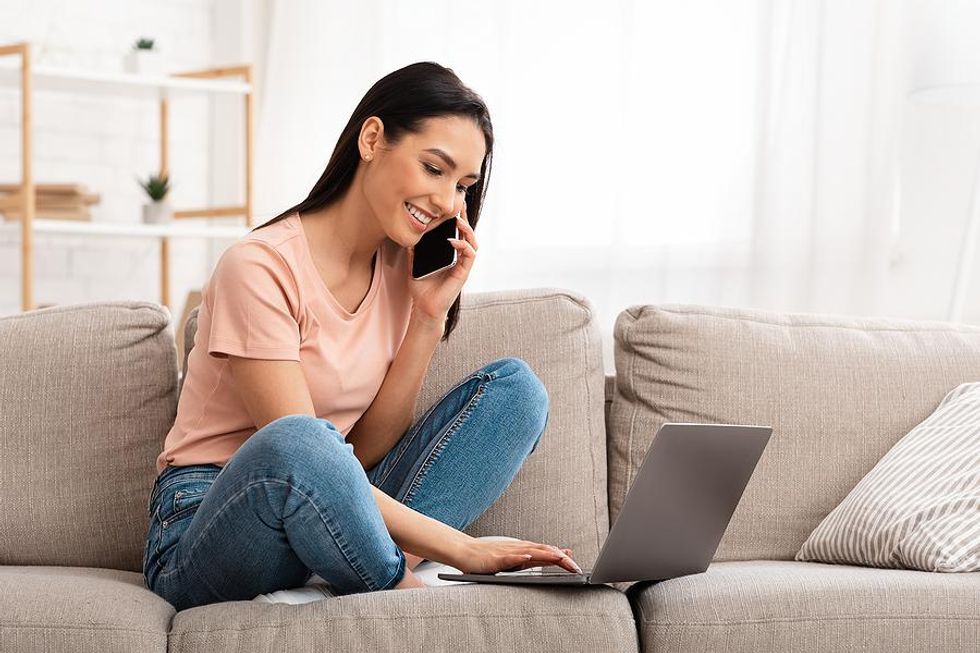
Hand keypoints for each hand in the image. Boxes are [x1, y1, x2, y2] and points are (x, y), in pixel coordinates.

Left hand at [406, 199, 477, 323]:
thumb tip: (408, 235)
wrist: (424, 308)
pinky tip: (454, 240)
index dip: (457, 219)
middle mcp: (458, 258)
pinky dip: (463, 245)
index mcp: (449, 254)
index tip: (452, 206)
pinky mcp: (464, 273)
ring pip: (472, 242)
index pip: (456, 233)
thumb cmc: (422, 288)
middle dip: (465, 218)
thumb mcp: (413, 264)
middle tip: (460, 204)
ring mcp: (462, 265)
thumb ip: (413, 250)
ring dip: (467, 230)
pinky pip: (469, 255)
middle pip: (467, 234)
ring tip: (459, 220)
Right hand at [454, 538, 581, 574]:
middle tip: (576, 567)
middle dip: (561, 559)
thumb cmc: (488, 557)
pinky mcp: (496, 558)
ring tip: (560, 558)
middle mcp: (518, 549)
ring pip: (530, 552)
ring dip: (546, 554)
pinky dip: (520, 556)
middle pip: (544, 551)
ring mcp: (507, 552)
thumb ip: (530, 559)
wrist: (464, 551)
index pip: (547, 552)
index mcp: (523, 550)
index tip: (577, 565)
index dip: (563, 557)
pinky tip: (528, 557)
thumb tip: (549, 560)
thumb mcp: (513, 559)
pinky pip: (509, 557)